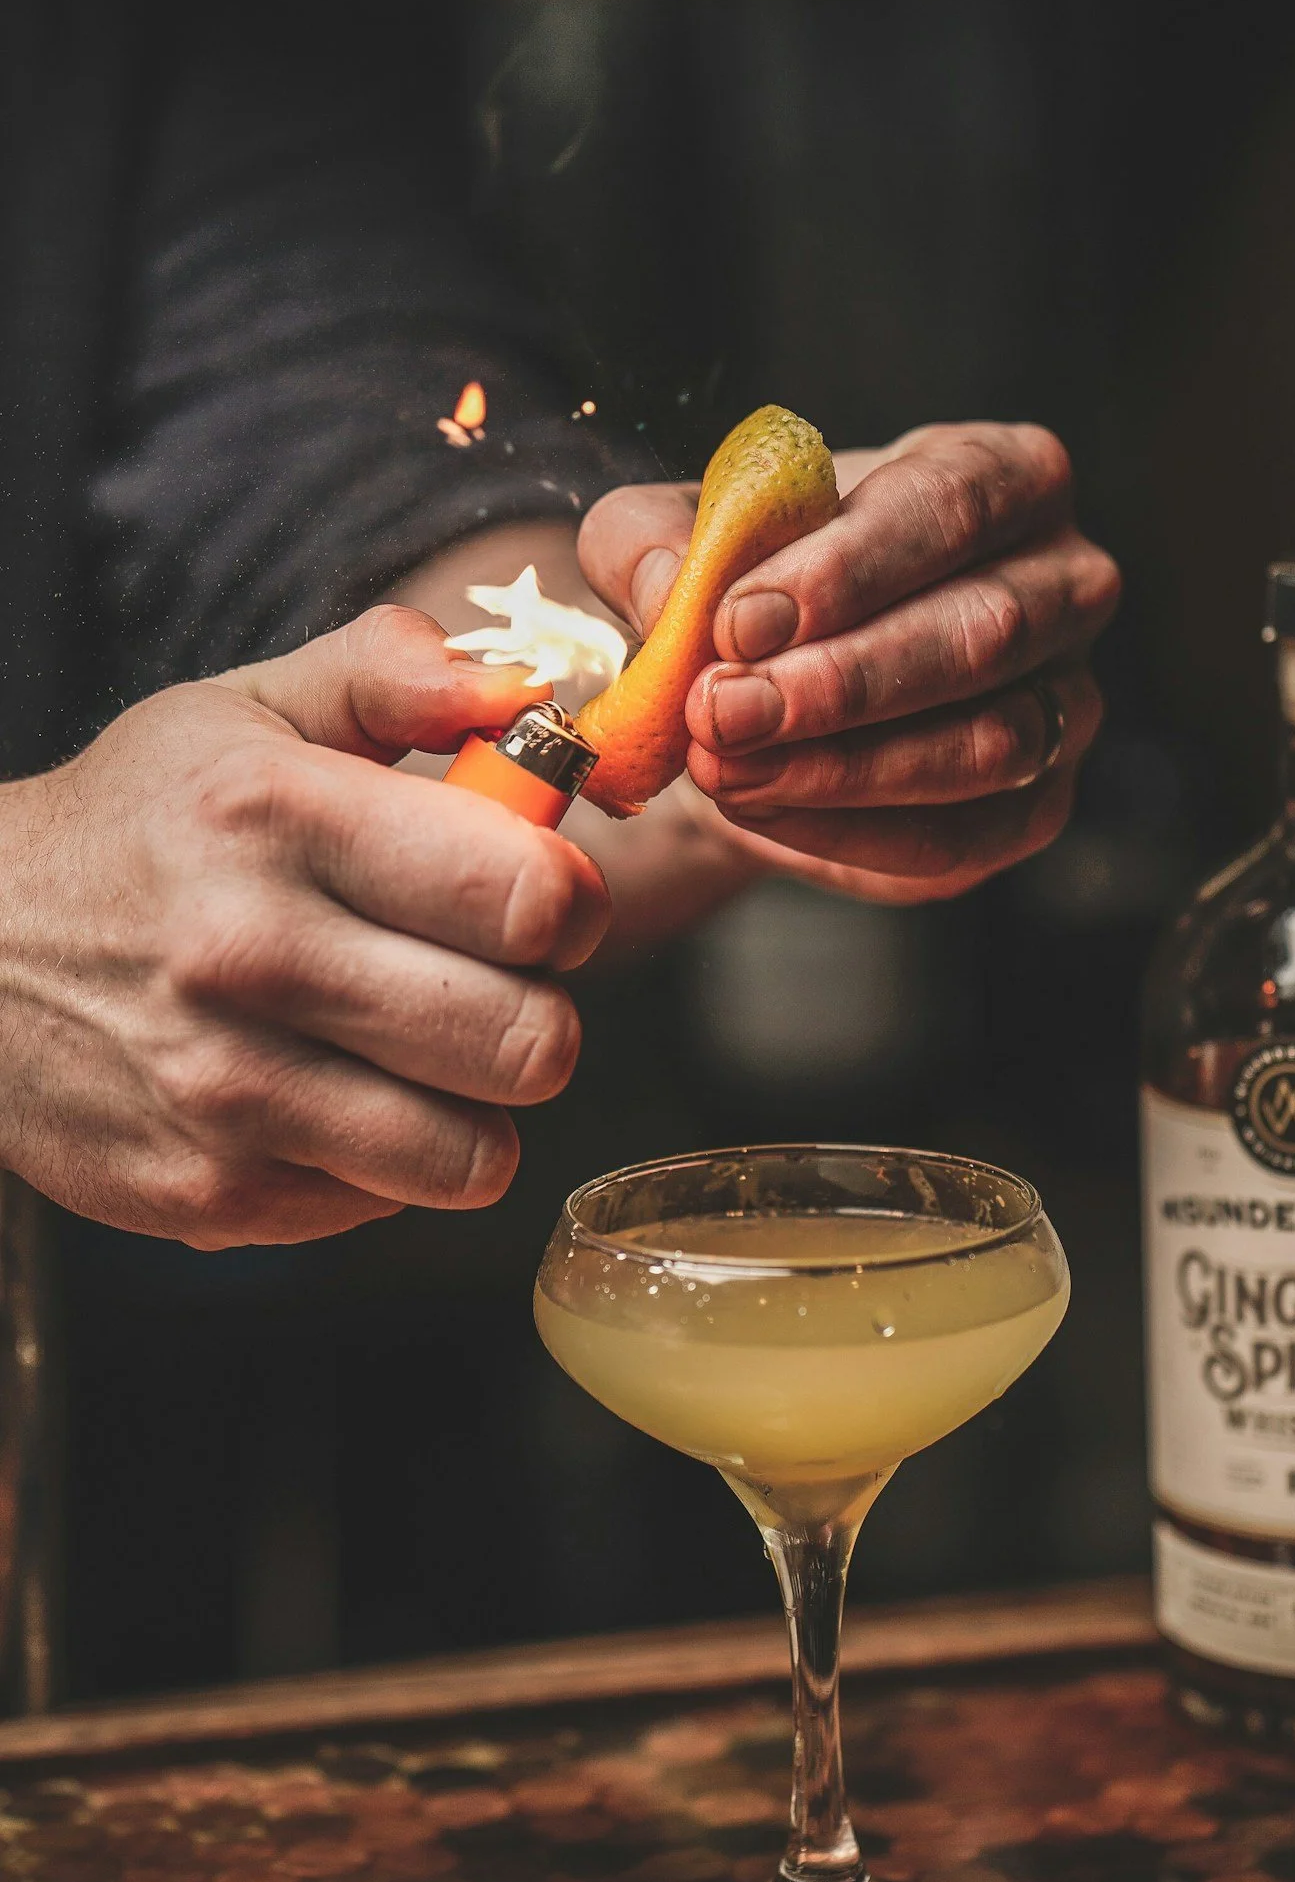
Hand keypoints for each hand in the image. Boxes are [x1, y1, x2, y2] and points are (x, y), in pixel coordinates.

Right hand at [1, 608, 606, 1246]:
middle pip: (529, 1042)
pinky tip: (331, 1100)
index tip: (544, 905)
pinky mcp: (210, 1192)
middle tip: (492, 992)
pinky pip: (388, 1206)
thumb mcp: (244, 713)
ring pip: (475, 1153)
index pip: (526, 898)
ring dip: (475, 1110)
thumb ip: (392, 676)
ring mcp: (225, 1090)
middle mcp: (249, 955)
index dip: (572, 908)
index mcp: (278, 817)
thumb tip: (527, 694)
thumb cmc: (134, 829)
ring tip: (420, 1057)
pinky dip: (386, 1164)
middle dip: (542, 1018)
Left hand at [578, 422, 1117, 902]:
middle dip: (845, 682)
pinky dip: (852, 834)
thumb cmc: (746, 588)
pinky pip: (961, 836)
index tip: (741, 620)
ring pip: (988, 744)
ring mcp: (1068, 703)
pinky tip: (765, 814)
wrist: (761, 701)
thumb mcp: (674, 535)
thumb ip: (655, 544)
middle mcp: (1065, 583)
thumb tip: (671, 588)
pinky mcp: (1033, 809)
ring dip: (847, 768)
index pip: (954, 503)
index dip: (850, 568)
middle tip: (725, 711)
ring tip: (730, 770)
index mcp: (1005, 476)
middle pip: (986, 630)